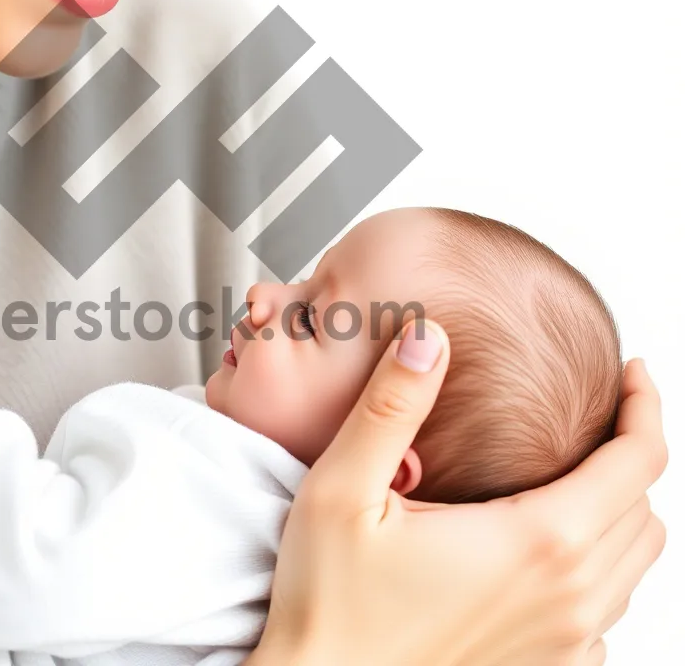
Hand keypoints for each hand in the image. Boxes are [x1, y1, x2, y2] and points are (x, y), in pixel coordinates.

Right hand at [250, 321, 666, 665]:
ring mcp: (562, 644)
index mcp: (532, 544)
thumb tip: (427, 336)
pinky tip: (552, 545)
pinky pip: (609, 613)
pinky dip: (605, 567)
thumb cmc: (326, 604)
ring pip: (637, 565)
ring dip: (624, 507)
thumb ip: (390, 407)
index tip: (632, 370)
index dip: (645, 406)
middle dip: (634, 450)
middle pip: (646, 511)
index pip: (636, 463)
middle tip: (603, 409)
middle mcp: (565, 599)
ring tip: (583, 466)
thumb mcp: (341, 489)